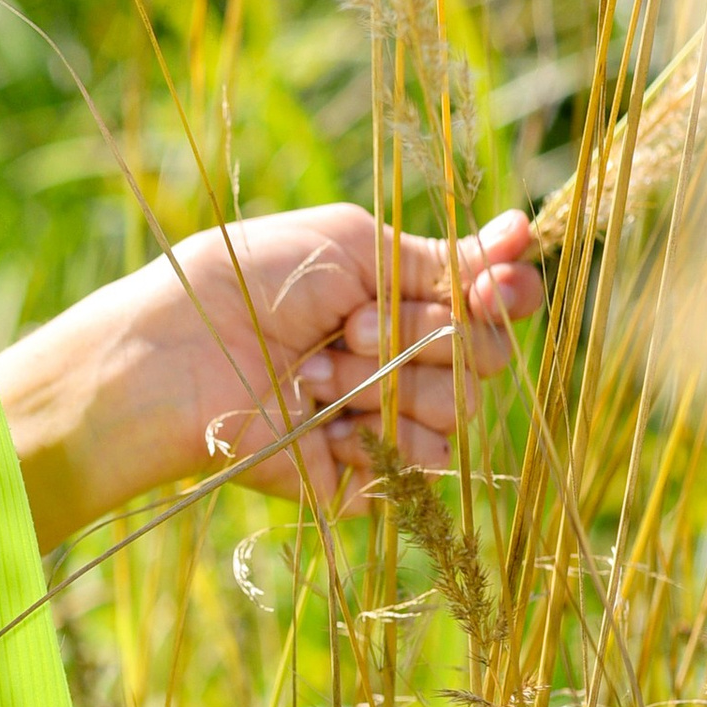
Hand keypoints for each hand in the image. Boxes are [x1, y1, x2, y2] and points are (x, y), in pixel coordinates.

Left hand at [134, 203, 541, 507]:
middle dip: (428, 333)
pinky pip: (428, 461)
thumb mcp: (352, 245)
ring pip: (462, 406)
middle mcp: (405, 356)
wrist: (181, 355)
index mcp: (402, 295)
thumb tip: (525, 232)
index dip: (506, 293)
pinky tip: (321, 419)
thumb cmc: (253, 282)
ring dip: (389, 379)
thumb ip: (442, 257)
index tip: (495, 284)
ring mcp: (389, 416)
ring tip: (314, 370)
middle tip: (348, 325)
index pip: (494, 300)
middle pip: (487, 355)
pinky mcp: (370, 474)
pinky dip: (378, 432)